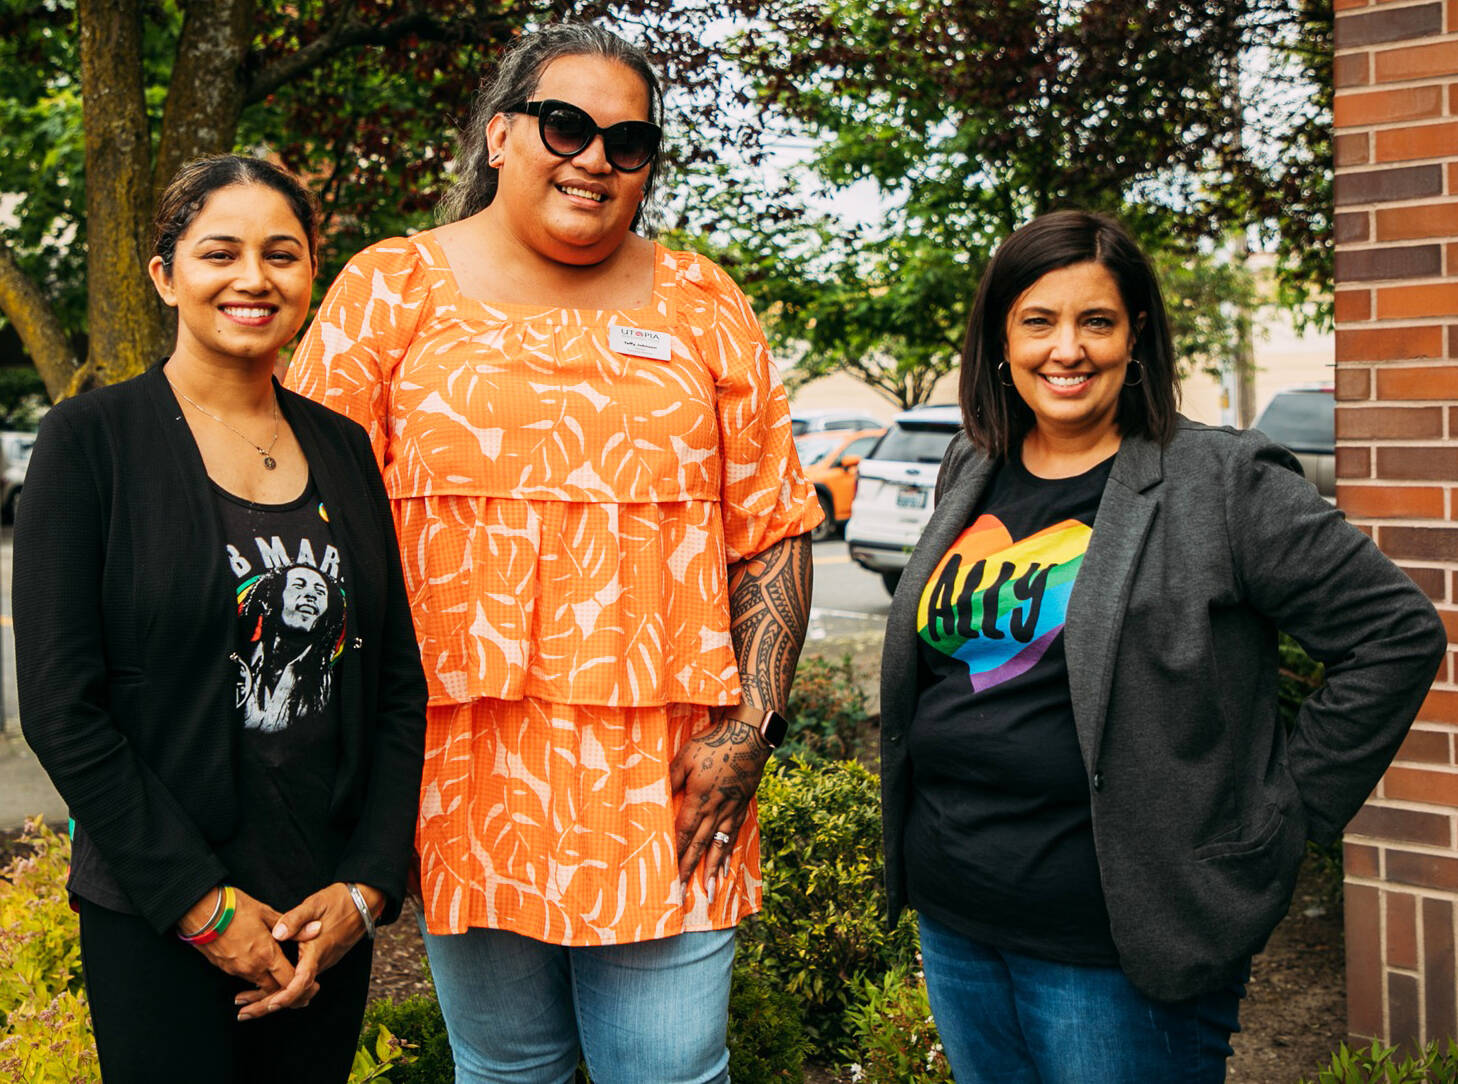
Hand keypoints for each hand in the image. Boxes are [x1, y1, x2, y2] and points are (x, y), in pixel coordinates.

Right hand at [177, 886, 310, 1019]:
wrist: (200, 911)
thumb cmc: (235, 908)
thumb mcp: (267, 913)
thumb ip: (292, 927)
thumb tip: (316, 929)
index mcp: (266, 954)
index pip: (289, 980)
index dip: (303, 986)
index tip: (313, 986)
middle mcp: (251, 967)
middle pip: (274, 991)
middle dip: (288, 994)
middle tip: (301, 992)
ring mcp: (236, 970)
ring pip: (259, 986)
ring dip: (271, 989)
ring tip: (284, 987)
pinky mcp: (225, 968)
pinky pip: (245, 980)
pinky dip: (256, 982)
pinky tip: (263, 975)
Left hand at [254, 881, 381, 1016]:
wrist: (364, 901)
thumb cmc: (340, 900)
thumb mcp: (315, 903)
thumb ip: (295, 918)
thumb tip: (277, 933)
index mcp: (317, 951)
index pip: (302, 982)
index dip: (285, 996)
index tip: (268, 1004)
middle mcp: (320, 962)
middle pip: (295, 993)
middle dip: (267, 1005)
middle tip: (242, 1013)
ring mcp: (321, 962)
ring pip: (296, 989)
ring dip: (271, 997)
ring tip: (246, 1002)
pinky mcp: (320, 959)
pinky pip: (300, 980)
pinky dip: (282, 988)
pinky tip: (265, 987)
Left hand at [670, 708, 771, 898]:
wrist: (751, 735)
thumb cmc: (714, 742)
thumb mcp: (686, 756)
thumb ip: (671, 778)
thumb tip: (657, 796)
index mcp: (699, 800)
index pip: (683, 834)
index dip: (676, 857)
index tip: (668, 878)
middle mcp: (716, 810)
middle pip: (699, 846)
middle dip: (690, 872)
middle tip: (682, 897)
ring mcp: (731, 810)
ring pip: (719, 846)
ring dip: (712, 871)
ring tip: (708, 893)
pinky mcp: (742, 806)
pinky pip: (733, 835)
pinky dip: (728, 853)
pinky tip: (726, 868)